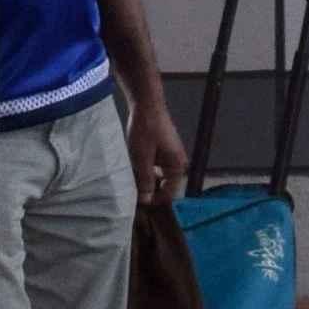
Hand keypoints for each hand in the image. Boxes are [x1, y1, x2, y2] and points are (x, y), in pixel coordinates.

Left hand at [125, 92, 188, 208]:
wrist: (147, 105)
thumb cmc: (145, 130)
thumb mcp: (142, 158)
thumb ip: (145, 180)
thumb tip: (146, 201)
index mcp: (177, 166)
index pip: (168, 194)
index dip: (153, 201)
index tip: (136, 204)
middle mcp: (177, 163)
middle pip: (165, 187)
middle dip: (150, 192)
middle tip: (132, 196)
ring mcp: (171, 157)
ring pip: (159, 178)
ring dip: (146, 182)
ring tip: (131, 185)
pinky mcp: (163, 152)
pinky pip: (156, 169)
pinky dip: (146, 172)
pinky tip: (134, 171)